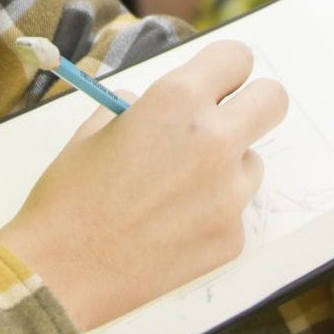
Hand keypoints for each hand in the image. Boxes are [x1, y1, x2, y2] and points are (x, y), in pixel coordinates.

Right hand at [0, 42, 288, 330]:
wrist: (60, 275)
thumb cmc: (69, 199)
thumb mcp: (95, 130)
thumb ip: (139, 108)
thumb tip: (154, 107)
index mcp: (177, 101)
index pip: (237, 58)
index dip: (225, 70)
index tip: (217, 83)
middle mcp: (215, 141)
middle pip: (273, 101)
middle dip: (252, 105)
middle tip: (225, 122)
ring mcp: (229, 194)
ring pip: (252, 163)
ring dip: (226, 168)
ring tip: (174, 192)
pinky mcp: (232, 238)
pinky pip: (234, 212)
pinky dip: (210, 216)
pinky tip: (169, 230)